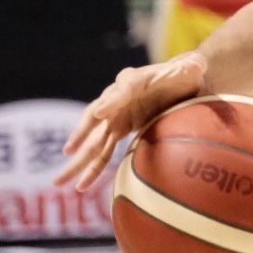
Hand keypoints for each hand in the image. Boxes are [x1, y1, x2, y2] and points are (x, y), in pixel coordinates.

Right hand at [55, 52, 208, 191]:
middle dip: (81, 134)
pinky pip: (102, 150)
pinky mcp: (119, 128)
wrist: (180, 79)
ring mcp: (115, 115)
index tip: (101, 112)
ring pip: (93, 140)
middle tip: (68, 150)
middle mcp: (117, 98)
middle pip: (95, 117)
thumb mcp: (190, 68)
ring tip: (60, 181)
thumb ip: (190, 67)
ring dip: (78, 160)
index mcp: (134, 80)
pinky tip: (81, 186)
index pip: (122, 89)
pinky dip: (92, 167)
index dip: (112, 101)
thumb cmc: (185, 73)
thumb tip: (193, 66)